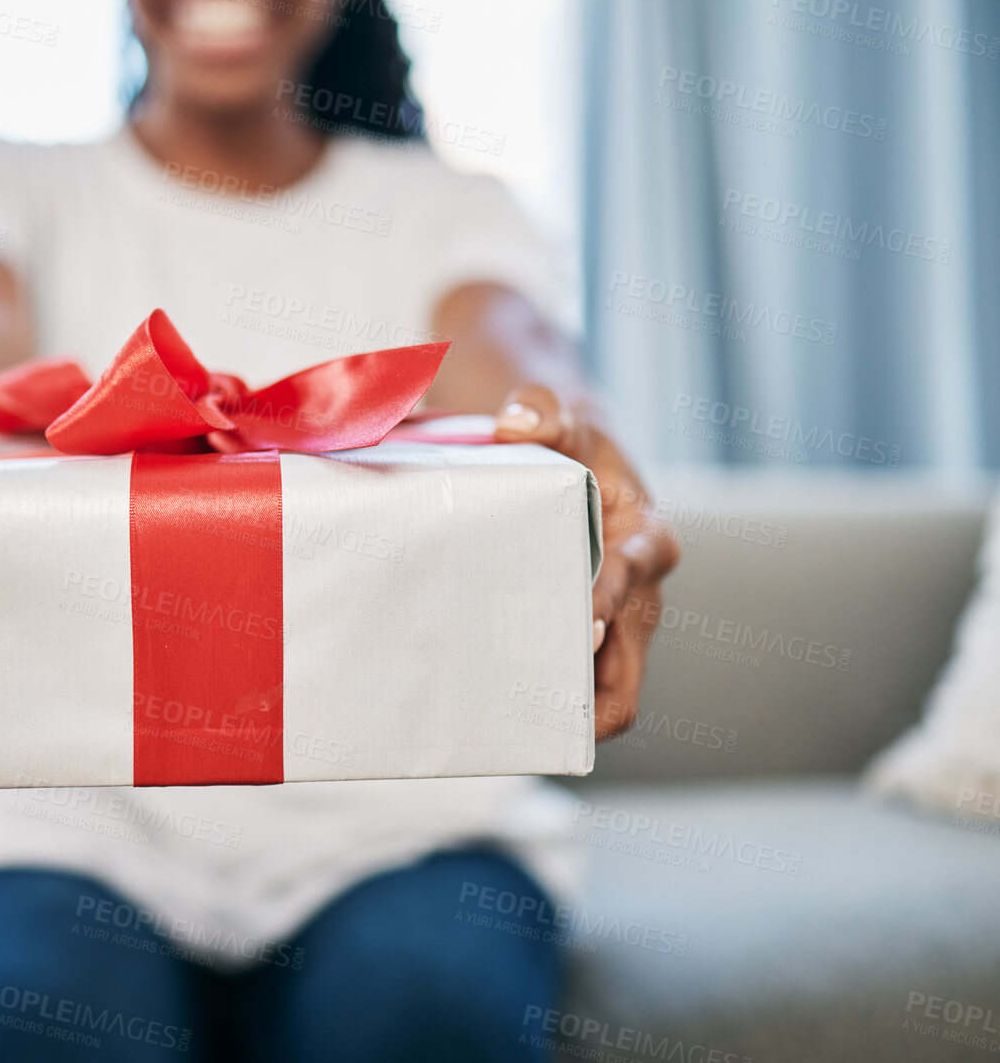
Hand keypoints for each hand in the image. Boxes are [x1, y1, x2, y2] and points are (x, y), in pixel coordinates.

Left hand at [492, 386, 680, 740]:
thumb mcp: (556, 413)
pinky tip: (499, 719)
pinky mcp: (586, 638)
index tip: (577, 620)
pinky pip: (580, 692)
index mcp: (645, 536)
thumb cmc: (566, 437)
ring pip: (608, 695)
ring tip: (509, 731)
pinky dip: (551, 710)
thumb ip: (540, 412)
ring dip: (567, 716)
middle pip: (630, 667)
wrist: (563, 453)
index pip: (635, 575)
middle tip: (531, 706)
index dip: (608, 600)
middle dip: (587, 692)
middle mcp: (639, 590)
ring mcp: (614, 623)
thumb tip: (517, 425)